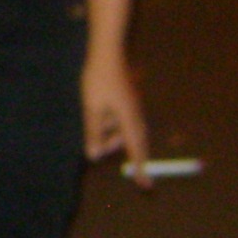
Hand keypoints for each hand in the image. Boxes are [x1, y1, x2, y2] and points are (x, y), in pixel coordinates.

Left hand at [81, 51, 149, 188]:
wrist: (107, 52)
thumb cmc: (98, 79)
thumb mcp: (92, 108)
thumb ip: (93, 133)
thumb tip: (94, 156)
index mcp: (129, 118)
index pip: (136, 149)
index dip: (140, 168)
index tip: (146, 185)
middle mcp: (136, 115)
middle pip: (131, 140)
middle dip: (114, 145)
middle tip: (95, 143)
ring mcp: (134, 107)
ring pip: (123, 129)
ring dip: (109, 130)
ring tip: (94, 113)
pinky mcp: (129, 101)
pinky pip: (121, 119)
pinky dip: (110, 121)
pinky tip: (98, 108)